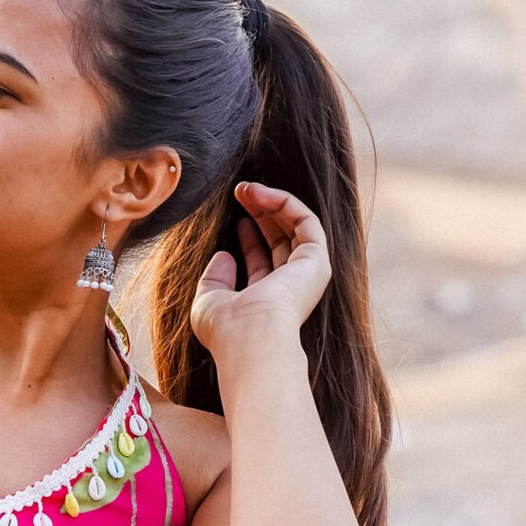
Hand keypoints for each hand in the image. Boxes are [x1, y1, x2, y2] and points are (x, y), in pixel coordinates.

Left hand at [190, 183, 331, 358]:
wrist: (250, 337)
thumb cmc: (227, 329)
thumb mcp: (209, 301)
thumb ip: (214, 279)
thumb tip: (224, 255)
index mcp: (268, 299)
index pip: (264, 260)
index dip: (250, 236)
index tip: (235, 216)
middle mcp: (291, 286)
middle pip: (282, 239)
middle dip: (261, 212)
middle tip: (239, 192)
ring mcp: (307, 273)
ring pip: (295, 226)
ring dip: (271, 202)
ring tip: (245, 188)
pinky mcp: (317, 260)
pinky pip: (305, 220)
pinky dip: (284, 202)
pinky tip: (260, 194)